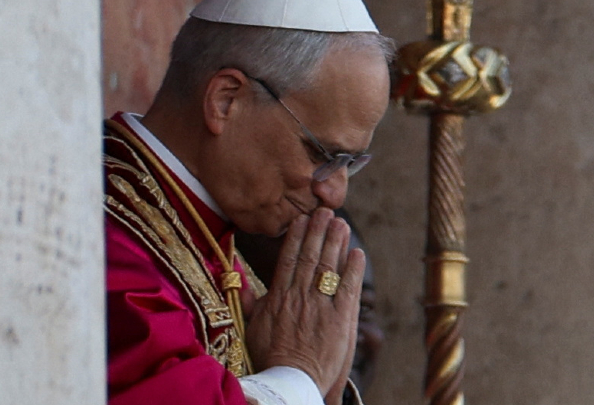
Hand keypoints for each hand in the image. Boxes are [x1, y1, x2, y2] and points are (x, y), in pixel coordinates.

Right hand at [245, 209, 364, 396]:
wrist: (290, 382)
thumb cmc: (270, 357)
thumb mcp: (252, 327)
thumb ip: (248, 301)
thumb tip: (235, 278)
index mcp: (278, 297)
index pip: (289, 259)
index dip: (297, 236)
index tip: (302, 218)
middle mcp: (299, 297)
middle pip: (310, 256)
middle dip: (318, 231)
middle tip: (325, 211)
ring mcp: (320, 307)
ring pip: (328, 267)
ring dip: (336, 243)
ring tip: (341, 224)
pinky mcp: (340, 319)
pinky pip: (348, 288)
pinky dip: (354, 269)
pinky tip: (358, 253)